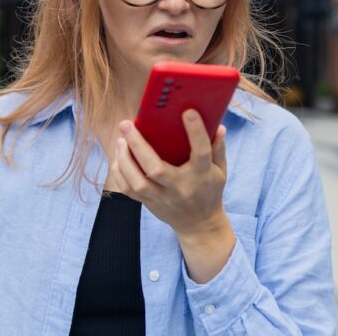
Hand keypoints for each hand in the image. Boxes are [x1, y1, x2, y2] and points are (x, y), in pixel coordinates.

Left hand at [107, 109, 230, 239]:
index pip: (201, 152)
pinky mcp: (149, 204)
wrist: (199, 225)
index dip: (196, 132)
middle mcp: (180, 188)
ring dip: (124, 160)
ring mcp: (163, 198)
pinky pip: (129, 190)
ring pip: (137, 182)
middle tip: (126, 125)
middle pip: (156, 169)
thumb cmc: (209, 191)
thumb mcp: (220, 171)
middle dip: (138, 145)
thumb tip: (219, 126)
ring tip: (120, 141)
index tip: (187, 112)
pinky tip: (118, 158)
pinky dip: (119, 174)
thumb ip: (218, 148)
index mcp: (201, 175)